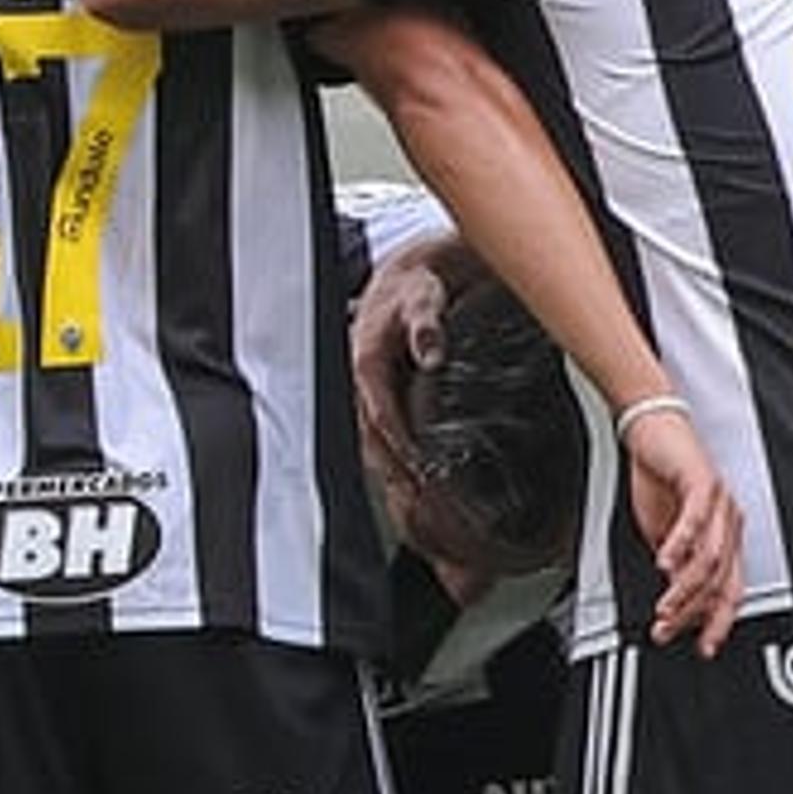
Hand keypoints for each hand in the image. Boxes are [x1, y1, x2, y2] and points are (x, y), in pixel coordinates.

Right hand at [348, 246, 448, 494]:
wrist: (406, 281)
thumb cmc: (414, 290)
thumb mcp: (421, 300)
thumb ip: (426, 326)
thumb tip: (430, 354)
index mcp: (366, 366)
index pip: (382, 418)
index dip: (402, 449)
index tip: (423, 473)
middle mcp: (362, 387)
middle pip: (374, 443)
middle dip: (397, 476)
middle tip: (426, 506)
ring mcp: (368, 399)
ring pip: (375, 448)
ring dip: (396, 479)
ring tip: (423, 512)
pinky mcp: (380, 406)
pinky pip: (384, 444)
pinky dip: (398, 469)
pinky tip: (417, 492)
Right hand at [620, 404, 742, 654]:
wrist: (652, 432)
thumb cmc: (659, 478)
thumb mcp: (662, 533)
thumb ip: (673, 565)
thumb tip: (672, 601)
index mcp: (725, 537)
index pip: (730, 589)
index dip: (718, 621)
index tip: (703, 646)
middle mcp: (729, 522)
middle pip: (720, 580)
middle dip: (693, 613)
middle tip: (668, 630)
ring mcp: (719, 504)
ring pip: (710, 558)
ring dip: (684, 589)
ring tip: (663, 606)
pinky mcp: (702, 483)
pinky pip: (695, 521)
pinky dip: (678, 545)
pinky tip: (663, 562)